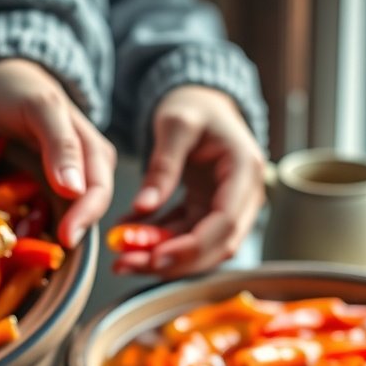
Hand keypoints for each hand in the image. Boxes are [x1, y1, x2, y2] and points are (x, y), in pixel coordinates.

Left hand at [0, 58, 115, 248]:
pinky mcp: (42, 194)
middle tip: (51, 255)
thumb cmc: (19, 87)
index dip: (85, 217)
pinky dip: (34, 231)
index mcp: (95, 152)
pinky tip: (20, 245)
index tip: (66, 238)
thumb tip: (75, 190)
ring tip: (34, 259)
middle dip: (73, 235)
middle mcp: (86, 173)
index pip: (99, 192)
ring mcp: (63, 186)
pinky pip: (44, 218)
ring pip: (67, 220)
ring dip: (54, 238)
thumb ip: (60, 144)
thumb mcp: (40, 106)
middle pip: (87, 213)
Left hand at [114, 85, 266, 278]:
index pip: (225, 223)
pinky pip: (184, 236)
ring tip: (121, 256)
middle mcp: (244, 195)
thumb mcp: (175, 124)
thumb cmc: (193, 105)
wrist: (200, 101)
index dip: (191, 247)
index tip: (155, 257)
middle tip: (127, 264)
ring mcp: (227, 207)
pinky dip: (156, 241)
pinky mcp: (208, 212)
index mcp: (244, 170)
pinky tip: (127, 236)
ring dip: (160, 256)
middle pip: (214, 246)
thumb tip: (144, 208)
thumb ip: (162, 166)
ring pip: (197, 248)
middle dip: (171, 262)